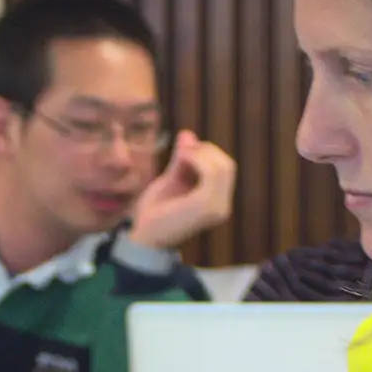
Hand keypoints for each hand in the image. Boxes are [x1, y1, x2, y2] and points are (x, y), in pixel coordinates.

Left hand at [127, 130, 235, 250]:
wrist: (143, 238)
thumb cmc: (155, 212)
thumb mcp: (170, 180)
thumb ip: (181, 160)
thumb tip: (187, 133)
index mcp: (217, 204)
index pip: (226, 169)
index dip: (208, 152)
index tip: (184, 150)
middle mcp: (222, 208)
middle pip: (228, 166)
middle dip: (207, 150)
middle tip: (182, 150)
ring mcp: (217, 208)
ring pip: (223, 167)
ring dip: (201, 153)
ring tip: (180, 155)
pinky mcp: (206, 205)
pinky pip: (211, 172)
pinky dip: (197, 159)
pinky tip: (181, 160)